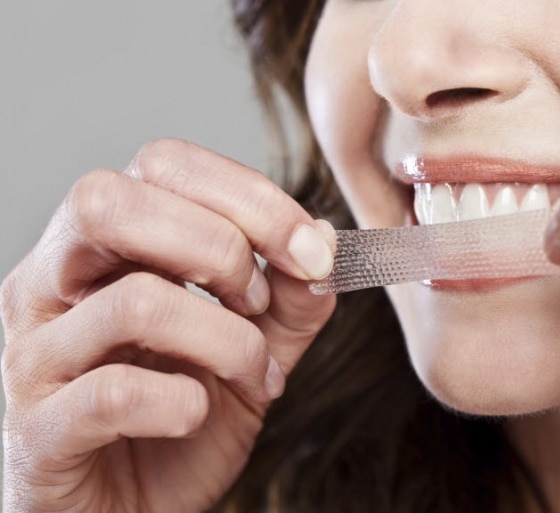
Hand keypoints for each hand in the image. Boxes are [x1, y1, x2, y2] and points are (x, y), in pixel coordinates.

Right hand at [0, 139, 335, 511]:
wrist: (128, 510)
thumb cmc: (178, 420)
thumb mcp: (253, 349)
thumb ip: (290, 299)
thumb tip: (325, 244)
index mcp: (105, 247)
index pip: (163, 164)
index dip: (250, 196)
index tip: (312, 251)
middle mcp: (52, 284)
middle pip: (111, 201)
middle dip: (220, 245)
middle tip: (259, 300)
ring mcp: (36, 354)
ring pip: (132, 302)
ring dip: (225, 339)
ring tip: (252, 373)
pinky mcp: (38, 429)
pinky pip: (112, 394)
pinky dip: (182, 404)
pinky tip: (196, 415)